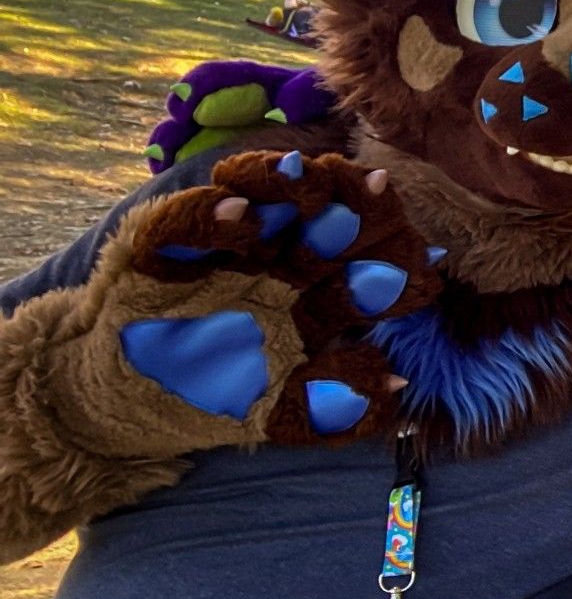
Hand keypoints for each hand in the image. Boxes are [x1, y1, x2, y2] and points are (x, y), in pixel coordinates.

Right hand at [61, 150, 441, 457]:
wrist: (117, 406)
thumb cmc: (209, 400)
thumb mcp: (274, 413)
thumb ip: (331, 405)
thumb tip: (396, 386)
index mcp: (319, 294)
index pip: (371, 264)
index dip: (398, 260)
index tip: (427, 262)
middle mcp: (283, 259)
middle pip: (332, 217)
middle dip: (356, 204)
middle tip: (378, 190)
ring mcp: (227, 246)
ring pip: (268, 195)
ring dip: (290, 184)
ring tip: (308, 185)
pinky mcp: (162, 243)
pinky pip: (188, 217)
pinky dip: (213, 213)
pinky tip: (240, 214)